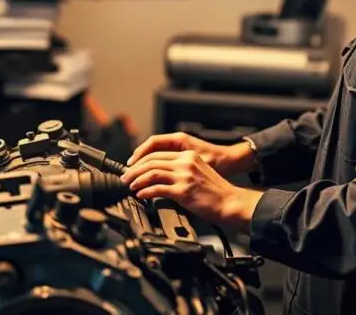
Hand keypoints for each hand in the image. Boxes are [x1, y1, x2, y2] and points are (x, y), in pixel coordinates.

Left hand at [121, 150, 264, 229]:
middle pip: (151, 161)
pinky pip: (158, 189)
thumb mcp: (197, 172)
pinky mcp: (183, 191)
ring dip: (137, 180)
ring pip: (152, 173)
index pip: (157, 153)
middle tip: (125, 178)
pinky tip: (141, 195)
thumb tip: (158, 177)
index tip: (132, 168)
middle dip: (134, 170)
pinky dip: (146, 192)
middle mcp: (185, 163)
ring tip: (130, 186)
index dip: (141, 160)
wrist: (230, 202)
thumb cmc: (215, 191)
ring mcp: (184, 176)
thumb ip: (179, 170)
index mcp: (188, 156)